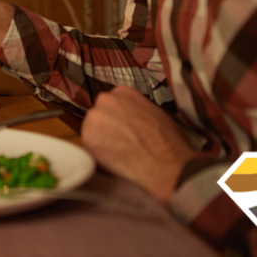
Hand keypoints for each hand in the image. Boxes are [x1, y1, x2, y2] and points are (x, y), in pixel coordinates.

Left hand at [80, 86, 202, 205]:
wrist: (168, 164)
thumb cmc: (169, 142)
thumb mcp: (154, 112)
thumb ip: (134, 110)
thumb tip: (128, 118)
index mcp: (122, 92)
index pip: (111, 104)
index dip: (117, 120)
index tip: (124, 129)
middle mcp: (105, 100)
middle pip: (99, 116)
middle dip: (107, 129)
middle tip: (122, 143)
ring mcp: (94, 119)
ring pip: (92, 131)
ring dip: (101, 142)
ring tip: (121, 153)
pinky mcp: (87, 140)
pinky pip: (89, 149)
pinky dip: (98, 156)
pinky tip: (116, 162)